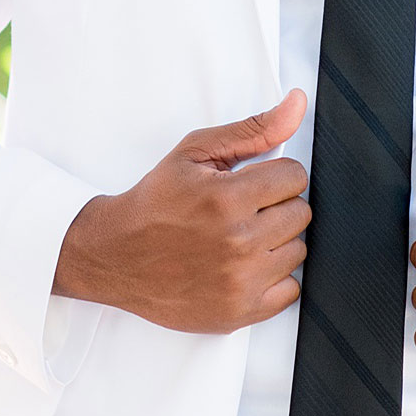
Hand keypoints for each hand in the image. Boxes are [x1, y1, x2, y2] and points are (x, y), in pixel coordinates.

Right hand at [54, 90, 309, 334]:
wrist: (115, 256)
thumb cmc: (156, 200)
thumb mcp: (196, 153)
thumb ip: (254, 129)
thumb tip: (299, 103)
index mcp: (227, 199)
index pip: (295, 177)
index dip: (273, 175)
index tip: (249, 184)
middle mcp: (238, 243)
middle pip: (301, 214)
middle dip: (275, 206)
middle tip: (241, 211)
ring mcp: (240, 283)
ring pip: (298, 251)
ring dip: (275, 242)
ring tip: (238, 238)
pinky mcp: (240, 313)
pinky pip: (290, 290)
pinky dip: (272, 278)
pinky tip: (243, 266)